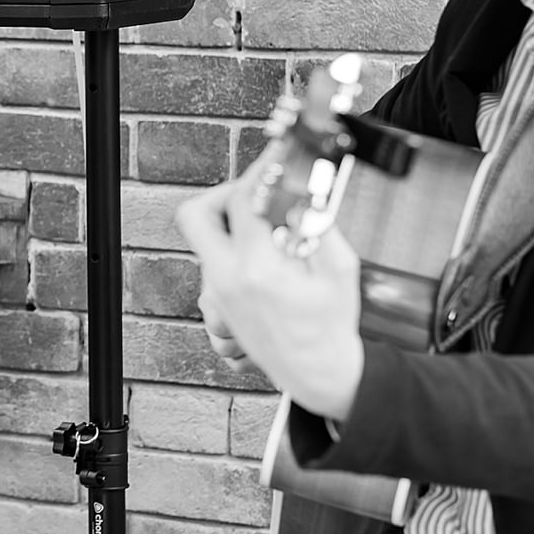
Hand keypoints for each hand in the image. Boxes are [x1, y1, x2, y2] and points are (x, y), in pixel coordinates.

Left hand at [174, 160, 365, 420]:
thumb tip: (302, 188)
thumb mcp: (337, 268)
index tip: (274, 160)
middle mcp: (226, 280)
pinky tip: (264, 271)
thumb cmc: (330, 326)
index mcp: (257, 268)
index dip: (260, 171)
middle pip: (195, 215)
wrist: (317, 373)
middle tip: (253, 195)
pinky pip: (211, 270)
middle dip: (221, 196)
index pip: (242, 200)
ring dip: (234, 233)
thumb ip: (317, 224)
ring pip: (205, 243)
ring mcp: (216, 295)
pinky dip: (234, 262)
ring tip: (272, 244)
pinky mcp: (216, 306)